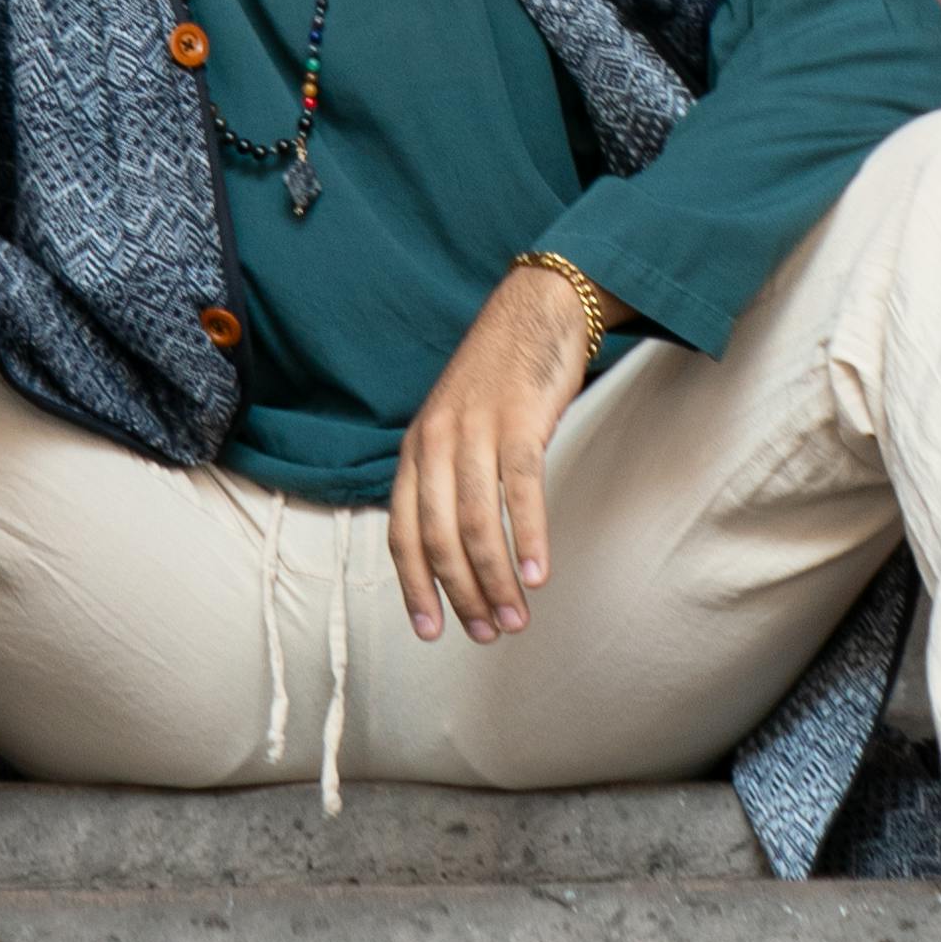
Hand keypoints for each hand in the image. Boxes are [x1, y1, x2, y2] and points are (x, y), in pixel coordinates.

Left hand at [390, 260, 596, 644]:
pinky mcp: (520, 418)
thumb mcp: (455, 425)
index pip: (402, 531)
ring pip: (476, 520)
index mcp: (415, 449)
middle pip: (437, 535)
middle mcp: (436, 440)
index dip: (414, 586)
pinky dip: (528, 536)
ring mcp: (476, 428)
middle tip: (487, 633)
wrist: (535, 308)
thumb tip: (450, 548)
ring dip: (496, 577)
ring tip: (517, 616)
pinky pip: (520, 488)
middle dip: (460, 592)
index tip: (432, 631)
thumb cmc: (499, 377)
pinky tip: (538, 573)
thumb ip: (446, 477)